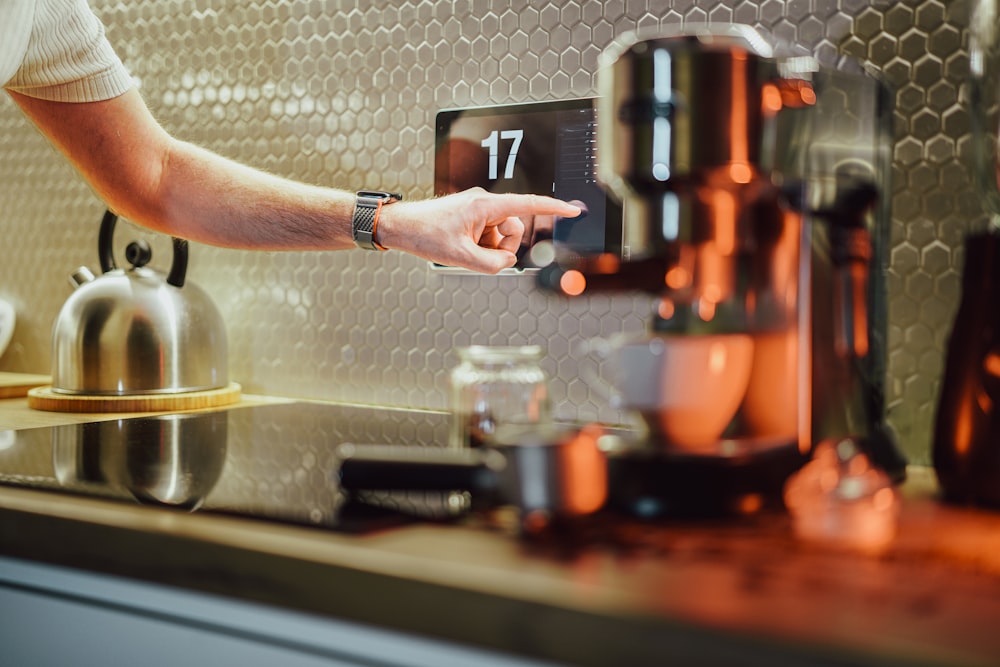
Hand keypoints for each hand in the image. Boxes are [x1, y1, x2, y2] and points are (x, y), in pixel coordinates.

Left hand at [378, 188, 581, 272]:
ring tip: (464, 250)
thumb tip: (507, 261)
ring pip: (499, 235)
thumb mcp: (461, 257)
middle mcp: (484, 204)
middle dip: (500, 247)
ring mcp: (478, 210)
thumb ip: (492, 264)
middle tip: (476, 254)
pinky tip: (460, 247)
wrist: (400, 227)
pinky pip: (487, 235)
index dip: (553, 209)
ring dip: (487, 248)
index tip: (573, 210)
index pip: (527, 205)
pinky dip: (479, 246)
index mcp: (485, 206)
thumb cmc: (424, 234)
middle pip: (513, 229)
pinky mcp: (471, 216)